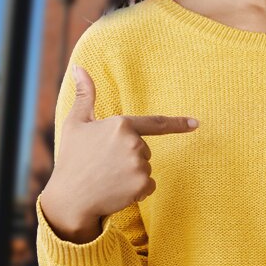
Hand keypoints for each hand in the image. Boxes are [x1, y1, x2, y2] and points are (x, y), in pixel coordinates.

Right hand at [46, 64, 199, 224]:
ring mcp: (139, 165)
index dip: (179, 123)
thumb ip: (85, 95)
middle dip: (129, 156)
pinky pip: (149, 186)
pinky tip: (116, 191)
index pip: (156, 123)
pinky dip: (136, 190)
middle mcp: (134, 143)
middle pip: (145, 149)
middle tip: (104, 163)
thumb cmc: (71, 158)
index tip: (196, 123)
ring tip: (107, 177)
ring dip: (131, 174)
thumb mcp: (75, 123)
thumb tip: (78, 67)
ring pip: (146, 167)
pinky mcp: (142, 185)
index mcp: (121, 125)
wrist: (68, 198)